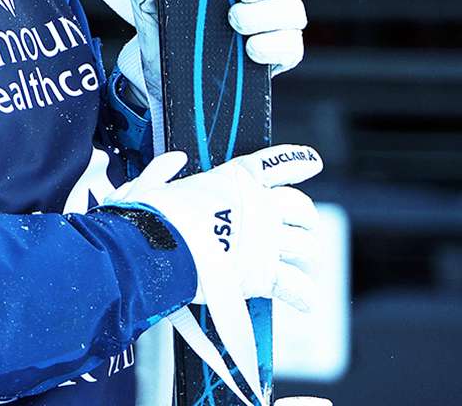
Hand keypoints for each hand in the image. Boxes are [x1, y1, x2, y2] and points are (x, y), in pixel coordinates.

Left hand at [87, 0, 309, 128]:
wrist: (159, 84)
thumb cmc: (160, 31)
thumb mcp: (142, 6)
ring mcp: (272, 24)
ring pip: (293, 10)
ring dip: (266, 14)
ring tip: (233, 20)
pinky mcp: (276, 56)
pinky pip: (292, 48)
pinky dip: (274, 46)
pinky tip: (250, 49)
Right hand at [103, 145, 321, 310]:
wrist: (154, 250)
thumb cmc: (150, 218)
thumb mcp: (151, 185)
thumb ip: (164, 170)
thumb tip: (174, 160)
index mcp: (232, 181)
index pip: (274, 165)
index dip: (295, 162)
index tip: (311, 162)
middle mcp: (256, 207)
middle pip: (301, 208)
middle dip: (304, 219)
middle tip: (300, 229)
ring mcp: (264, 241)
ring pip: (305, 247)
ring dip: (304, 257)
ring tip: (299, 266)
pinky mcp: (263, 274)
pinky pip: (296, 285)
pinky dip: (302, 294)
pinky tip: (305, 300)